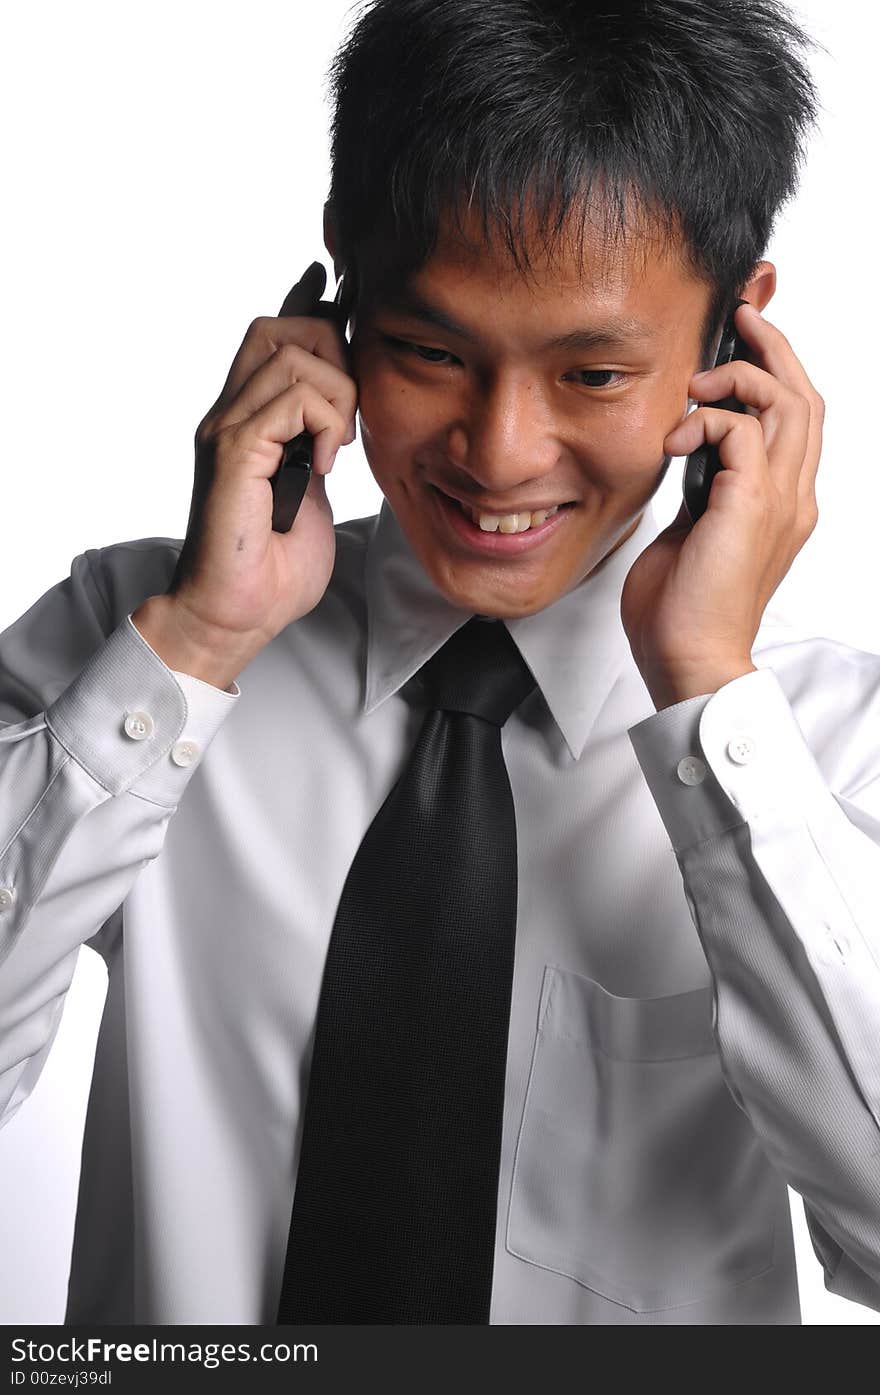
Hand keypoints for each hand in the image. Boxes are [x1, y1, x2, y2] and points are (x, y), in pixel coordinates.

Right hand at [132, 262, 356, 687]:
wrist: (235, 615)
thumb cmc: (273, 568)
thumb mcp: (311, 492)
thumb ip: (319, 447)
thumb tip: (343, 417)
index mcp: (246, 421)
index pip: (271, 336)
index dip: (309, 307)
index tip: (342, 298)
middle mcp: (228, 415)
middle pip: (278, 326)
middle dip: (334, 352)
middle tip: (351, 416)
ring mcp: (226, 430)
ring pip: (292, 354)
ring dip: (338, 395)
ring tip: (339, 447)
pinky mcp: (234, 452)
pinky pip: (294, 399)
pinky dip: (327, 424)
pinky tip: (327, 465)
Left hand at [620, 301, 824, 709]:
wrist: (688, 659)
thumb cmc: (681, 611)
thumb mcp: (692, 535)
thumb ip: (701, 493)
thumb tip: (686, 458)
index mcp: (782, 505)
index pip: (797, 421)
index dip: (777, 373)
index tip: (743, 341)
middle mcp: (793, 498)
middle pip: (805, 397)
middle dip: (773, 348)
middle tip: (740, 318)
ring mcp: (779, 501)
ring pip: (788, 402)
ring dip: (742, 376)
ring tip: (699, 382)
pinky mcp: (750, 505)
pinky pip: (743, 431)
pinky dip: (708, 420)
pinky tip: (676, 442)